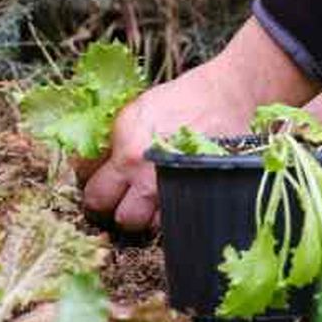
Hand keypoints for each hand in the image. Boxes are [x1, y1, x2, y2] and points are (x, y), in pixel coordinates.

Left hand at [82, 18, 321, 229]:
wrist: (229, 96)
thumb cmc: (184, 99)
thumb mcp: (136, 112)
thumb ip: (113, 142)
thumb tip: (93, 166)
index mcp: (125, 148)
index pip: (92, 191)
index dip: (94, 191)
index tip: (100, 187)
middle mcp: (144, 172)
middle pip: (116, 216)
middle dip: (118, 209)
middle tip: (125, 198)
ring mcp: (172, 188)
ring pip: (146, 225)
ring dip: (146, 215)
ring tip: (152, 198)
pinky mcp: (196, 195)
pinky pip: (174, 221)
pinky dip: (171, 214)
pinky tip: (173, 198)